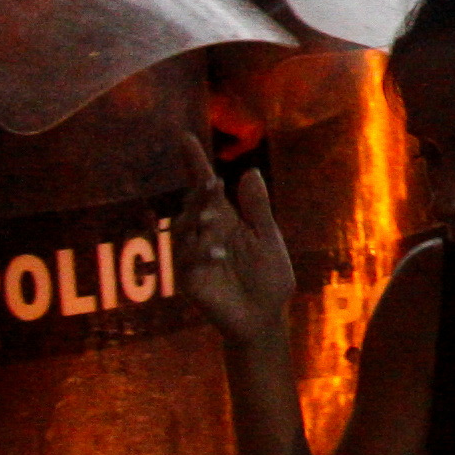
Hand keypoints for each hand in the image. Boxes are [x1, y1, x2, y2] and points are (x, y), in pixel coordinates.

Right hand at [179, 168, 302, 355]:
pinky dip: (202, 254)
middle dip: (199, 194)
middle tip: (210, 183)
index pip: (205, 188)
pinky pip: (189, 262)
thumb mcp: (268, 238)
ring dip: (198, 222)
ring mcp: (194, 256)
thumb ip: (257, 208)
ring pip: (186, 231)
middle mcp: (204, 233)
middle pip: (194, 205)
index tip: (186, 138)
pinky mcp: (190, 280)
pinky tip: (218, 252)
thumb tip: (250, 172)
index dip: (194, 164)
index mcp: (225, 219)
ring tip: (213, 217)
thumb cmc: (268, 277)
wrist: (266, 316)